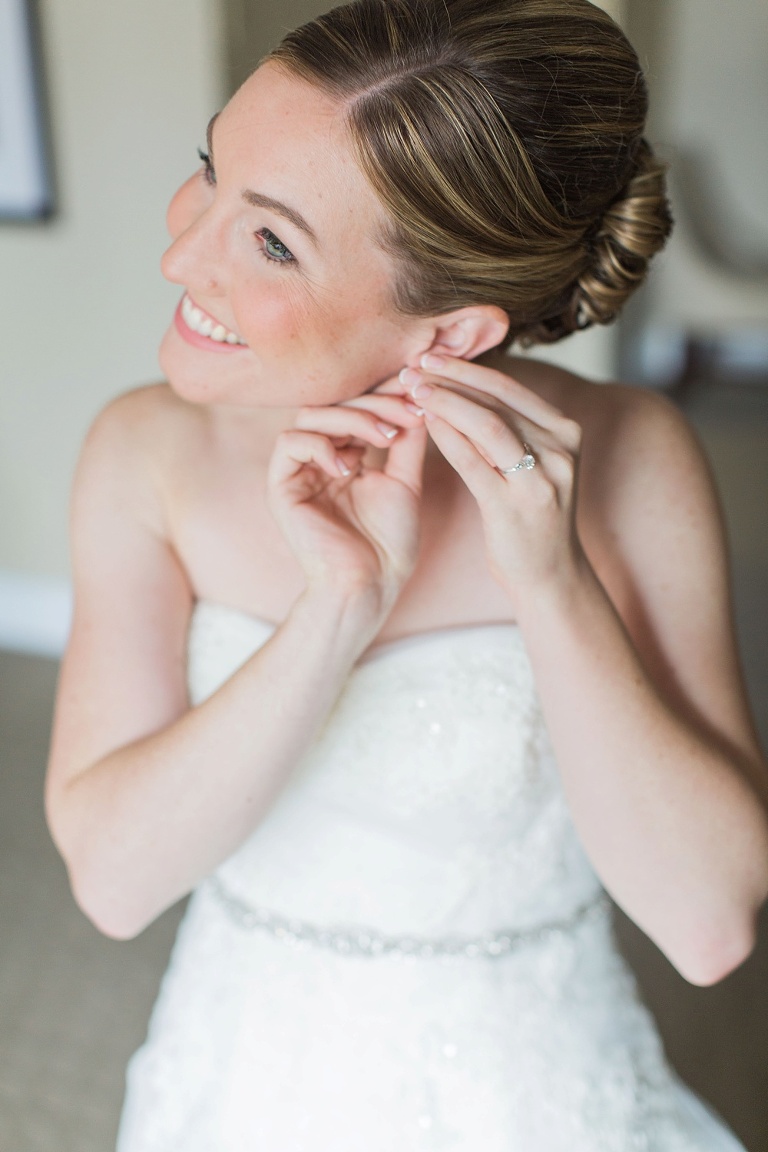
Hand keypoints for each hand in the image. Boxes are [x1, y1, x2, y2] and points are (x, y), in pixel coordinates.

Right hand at [267, 382, 428, 611]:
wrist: (370, 585)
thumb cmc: (389, 544)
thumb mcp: (405, 481)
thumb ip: (407, 441)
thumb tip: (417, 397)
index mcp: (346, 457)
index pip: (356, 408)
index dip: (384, 396)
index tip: (417, 395)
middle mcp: (319, 460)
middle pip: (334, 405)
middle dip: (374, 404)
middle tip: (407, 412)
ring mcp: (298, 473)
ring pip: (310, 417)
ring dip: (351, 419)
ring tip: (384, 438)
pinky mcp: (281, 488)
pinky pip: (289, 444)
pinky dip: (321, 446)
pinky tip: (350, 468)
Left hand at [374, 355, 584, 609]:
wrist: (549, 576)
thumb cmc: (531, 516)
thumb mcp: (532, 464)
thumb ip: (511, 428)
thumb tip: (465, 386)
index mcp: (566, 432)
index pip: (511, 388)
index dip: (469, 367)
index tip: (433, 354)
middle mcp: (560, 449)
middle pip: (498, 399)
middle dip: (452, 378)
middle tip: (414, 364)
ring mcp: (542, 478)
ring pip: (487, 424)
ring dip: (446, 402)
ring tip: (412, 389)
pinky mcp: (516, 506)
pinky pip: (474, 462)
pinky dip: (446, 438)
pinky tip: (424, 424)